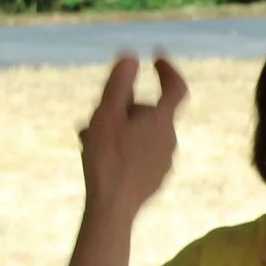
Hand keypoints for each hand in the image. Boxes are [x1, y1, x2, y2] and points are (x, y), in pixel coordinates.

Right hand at [81, 53, 185, 214]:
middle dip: (123, 108)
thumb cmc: (107, 160)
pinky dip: (123, 149)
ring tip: (88, 138)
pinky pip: (140, 154)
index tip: (156, 59)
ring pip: (140, 135)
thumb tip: (131, 57)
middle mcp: (170, 140)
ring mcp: (164, 162)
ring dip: (118, 130)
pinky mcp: (156, 179)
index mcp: (162, 121)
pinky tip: (99, 157)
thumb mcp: (107, 115)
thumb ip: (119, 83)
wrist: (113, 208)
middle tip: (95, 115)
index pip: (176, 87)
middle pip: (148, 113)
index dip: (168, 70)